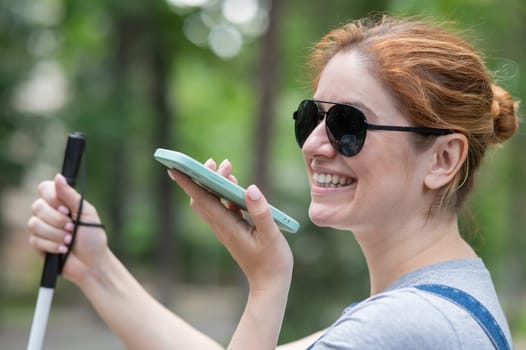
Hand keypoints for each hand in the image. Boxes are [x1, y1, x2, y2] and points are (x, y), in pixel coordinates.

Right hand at [27, 174, 107, 284]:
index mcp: (61, 202)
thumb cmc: (93, 236)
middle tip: (72, 228)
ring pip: (35, 224)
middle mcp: (48, 212)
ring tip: (70, 241)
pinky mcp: (38, 244)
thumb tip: (58, 177)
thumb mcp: (86, 213)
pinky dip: (53, 245)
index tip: (66, 208)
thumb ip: (71, 196)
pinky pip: (36, 240)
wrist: (93, 262)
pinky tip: (64, 250)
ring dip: (56, 234)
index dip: (51, 197)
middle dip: (57, 220)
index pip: (44, 188)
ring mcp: (41, 228)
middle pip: (38, 206)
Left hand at [168, 159, 293, 291]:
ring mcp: (226, 229)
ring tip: (226, 166)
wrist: (270, 284)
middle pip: (203, 198)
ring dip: (214, 183)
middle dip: (203, 177)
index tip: (175, 168)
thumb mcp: (271, 235)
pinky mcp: (232, 230)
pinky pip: (222, 208)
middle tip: (215, 161)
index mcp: (228, 227)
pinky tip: (235, 184)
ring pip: (211, 202)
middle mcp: (222, 227)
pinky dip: (224, 193)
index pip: (203, 200)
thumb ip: (261, 212)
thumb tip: (250, 188)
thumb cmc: (272, 262)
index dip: (188, 183)